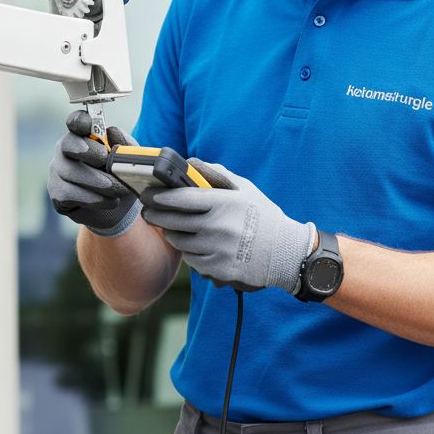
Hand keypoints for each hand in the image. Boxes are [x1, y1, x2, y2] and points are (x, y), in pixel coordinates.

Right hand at [47, 110, 140, 236]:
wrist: (120, 207)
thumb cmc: (120, 175)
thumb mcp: (128, 159)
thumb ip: (123, 145)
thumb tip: (112, 132)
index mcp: (84, 135)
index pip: (75, 122)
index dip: (79, 120)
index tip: (88, 124)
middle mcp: (65, 150)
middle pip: (68, 144)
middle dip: (89, 152)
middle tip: (105, 160)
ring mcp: (58, 171)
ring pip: (70, 172)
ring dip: (98, 182)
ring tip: (118, 189)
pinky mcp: (57, 193)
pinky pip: (70, 193)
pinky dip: (93, 198)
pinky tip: (109, 201)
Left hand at [142, 159, 315, 292]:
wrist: (285, 253)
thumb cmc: (263, 216)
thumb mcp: (245, 189)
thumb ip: (217, 174)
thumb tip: (191, 163)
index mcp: (224, 203)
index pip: (182, 198)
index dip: (161, 196)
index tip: (149, 195)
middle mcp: (219, 226)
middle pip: (174, 221)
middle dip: (155, 215)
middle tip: (148, 212)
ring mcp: (218, 250)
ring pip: (179, 242)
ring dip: (170, 234)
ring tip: (169, 228)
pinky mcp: (219, 270)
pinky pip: (192, 260)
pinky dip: (187, 252)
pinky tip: (190, 245)